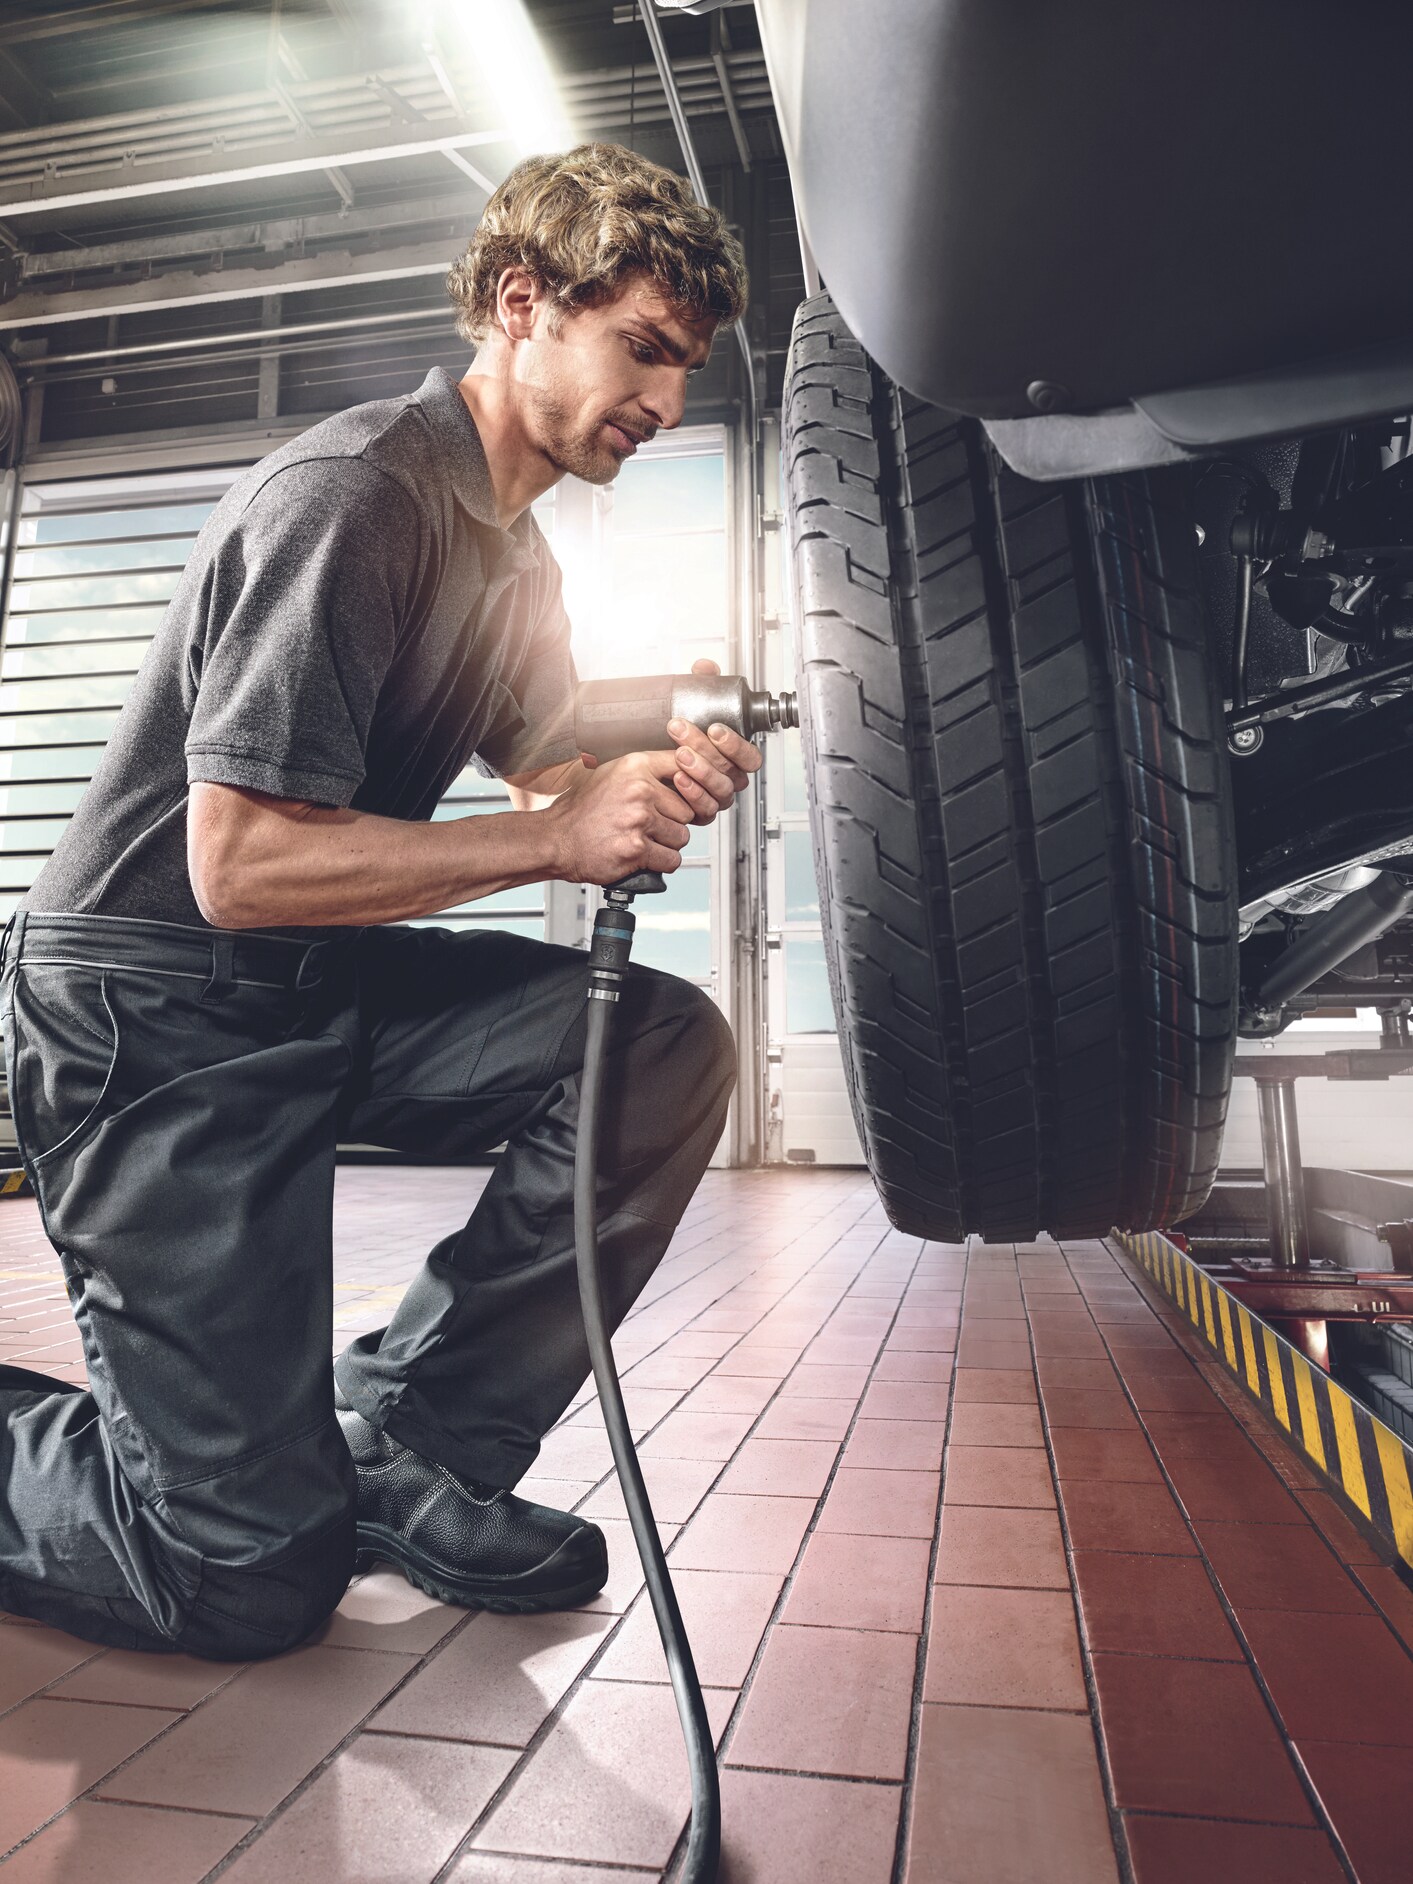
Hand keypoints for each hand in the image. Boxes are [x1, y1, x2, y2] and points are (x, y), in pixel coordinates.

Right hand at [543, 748, 695, 884]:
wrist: (556, 839)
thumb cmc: (582, 811)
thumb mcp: (611, 775)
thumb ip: (645, 771)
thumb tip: (682, 772)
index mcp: (635, 766)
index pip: (684, 768)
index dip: (689, 786)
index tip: (684, 795)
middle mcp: (639, 790)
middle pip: (687, 810)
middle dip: (674, 822)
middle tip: (653, 827)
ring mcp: (638, 820)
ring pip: (681, 836)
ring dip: (668, 844)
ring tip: (646, 841)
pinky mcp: (636, 849)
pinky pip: (671, 859)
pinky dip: (662, 863)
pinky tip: (645, 857)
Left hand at [665, 657, 761, 824]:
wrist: (648, 762)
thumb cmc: (679, 734)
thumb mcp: (692, 706)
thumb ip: (702, 686)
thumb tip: (704, 668)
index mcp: (736, 756)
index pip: (750, 757)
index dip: (736, 745)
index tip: (715, 729)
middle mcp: (729, 778)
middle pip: (730, 770)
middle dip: (706, 750)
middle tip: (682, 731)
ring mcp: (716, 797)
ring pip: (719, 790)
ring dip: (699, 770)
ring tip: (679, 753)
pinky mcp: (700, 812)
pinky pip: (703, 809)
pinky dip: (691, 793)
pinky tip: (677, 777)